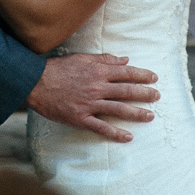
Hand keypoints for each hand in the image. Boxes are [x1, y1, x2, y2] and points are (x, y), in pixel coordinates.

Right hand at [27, 53, 159, 142]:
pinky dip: (116, 132)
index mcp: (98, 71)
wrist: (36, 83)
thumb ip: (104, 59)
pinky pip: (102, 126)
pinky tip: (128, 136)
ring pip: (119, 109)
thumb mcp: (82, 58)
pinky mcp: (81, 118)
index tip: (154, 78)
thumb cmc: (58, 68)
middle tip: (157, 96)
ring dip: (137, 113)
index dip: (142, 75)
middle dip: (145, 94)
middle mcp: (97, 87)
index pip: (126, 72)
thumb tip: (124, 59)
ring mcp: (90, 104)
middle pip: (127, 91)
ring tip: (150, 116)